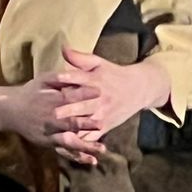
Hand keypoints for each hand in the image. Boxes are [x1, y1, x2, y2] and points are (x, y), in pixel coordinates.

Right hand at [0, 78, 105, 165]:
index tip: (99, 91)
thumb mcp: (42, 80)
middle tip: (102, 123)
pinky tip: (92, 161)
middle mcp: (52, 117)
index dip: (84, 93)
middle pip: (71, 120)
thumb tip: (69, 71)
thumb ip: (58, 77)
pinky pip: (66, 151)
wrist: (11, 110)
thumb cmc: (31, 93)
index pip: (70, 96)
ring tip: (102, 148)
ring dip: (86, 145)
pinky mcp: (50, 142)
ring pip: (70, 140)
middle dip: (86, 123)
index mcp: (53, 100)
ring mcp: (51, 132)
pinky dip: (79, 156)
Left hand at [43, 49, 169, 137]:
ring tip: (59, 132)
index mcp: (96, 80)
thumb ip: (80, 58)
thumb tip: (63, 47)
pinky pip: (93, 135)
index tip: (56, 78)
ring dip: (74, 128)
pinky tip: (69, 144)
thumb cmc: (112, 74)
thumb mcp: (98, 62)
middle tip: (54, 112)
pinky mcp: (105, 125)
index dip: (68, 78)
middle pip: (83, 104)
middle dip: (69, 109)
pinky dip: (82, 141)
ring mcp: (103, 113)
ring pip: (87, 122)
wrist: (138, 89)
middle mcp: (100, 98)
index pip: (81, 78)